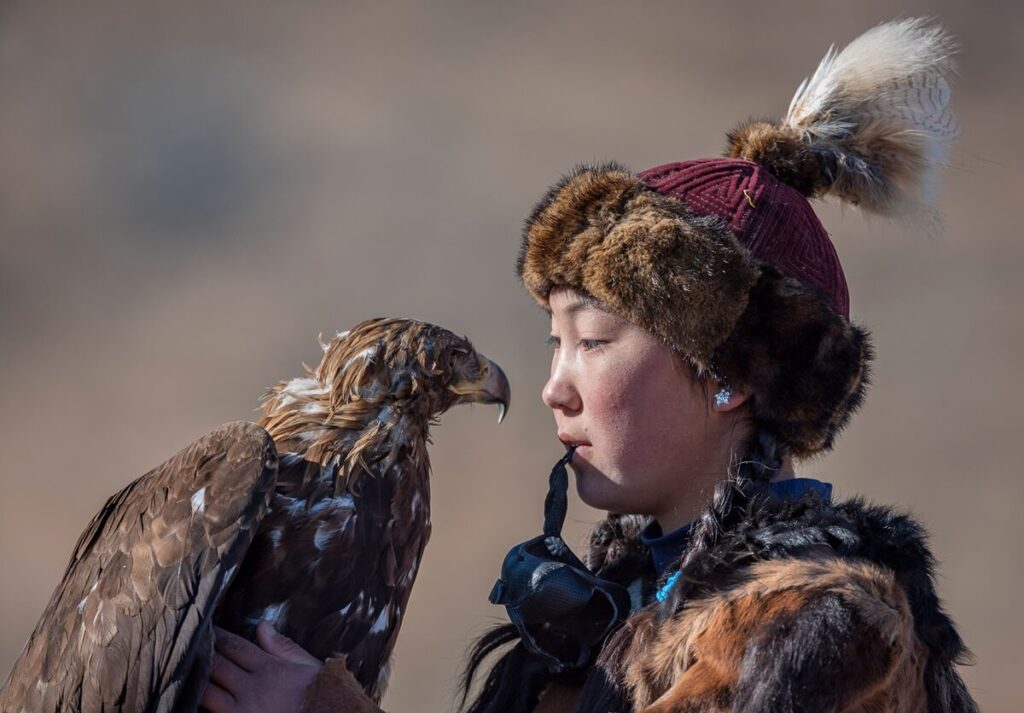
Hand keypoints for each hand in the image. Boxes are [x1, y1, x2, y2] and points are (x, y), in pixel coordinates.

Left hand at [201, 621, 323, 712]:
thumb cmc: (318, 695)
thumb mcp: (307, 666)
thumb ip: (282, 646)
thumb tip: (262, 625)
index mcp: (269, 669)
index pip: (235, 646)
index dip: (218, 636)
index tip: (207, 629)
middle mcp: (252, 689)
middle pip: (216, 665)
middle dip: (202, 653)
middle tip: (190, 644)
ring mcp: (241, 712)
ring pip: (206, 692)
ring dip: (197, 679)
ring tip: (187, 669)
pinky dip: (202, 704)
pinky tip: (195, 696)